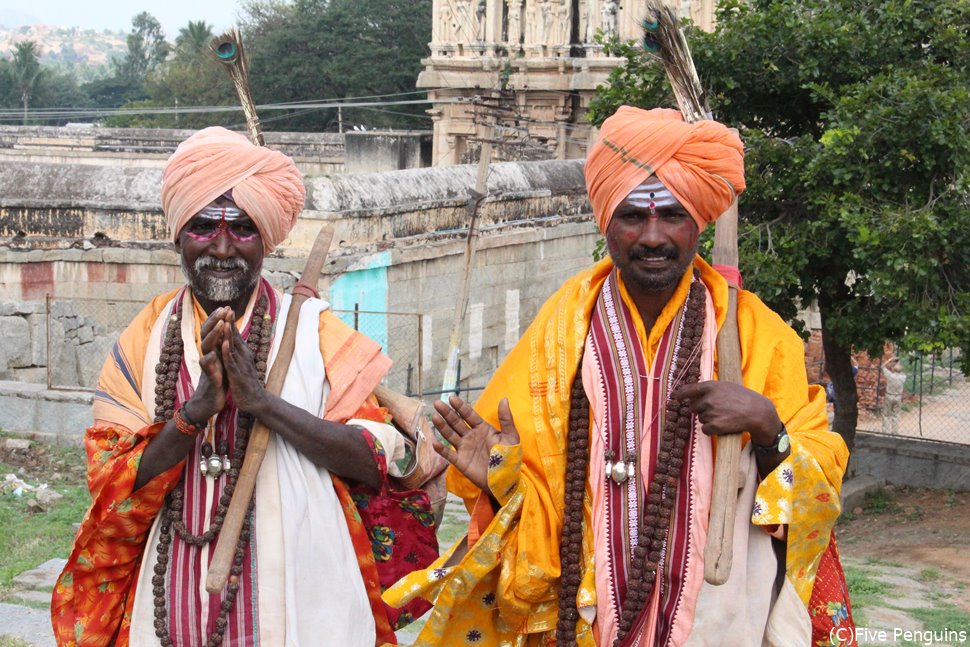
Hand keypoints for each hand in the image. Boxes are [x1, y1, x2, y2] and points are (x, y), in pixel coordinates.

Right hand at [185, 307, 232, 421]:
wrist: (209, 403)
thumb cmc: (218, 380)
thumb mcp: (222, 361)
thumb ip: (222, 347)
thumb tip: (225, 332)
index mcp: (212, 351)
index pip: (212, 331)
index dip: (218, 319)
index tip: (226, 307)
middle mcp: (208, 356)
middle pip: (206, 335)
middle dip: (214, 321)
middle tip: (222, 309)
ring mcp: (207, 367)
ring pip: (207, 348)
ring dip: (213, 336)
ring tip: (220, 325)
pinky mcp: (210, 379)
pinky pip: (208, 369)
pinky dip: (210, 362)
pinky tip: (212, 355)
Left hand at [220, 312, 268, 413]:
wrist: (255, 401)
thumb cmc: (247, 383)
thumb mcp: (242, 364)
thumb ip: (238, 352)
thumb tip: (234, 341)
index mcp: (243, 353)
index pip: (235, 335)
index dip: (231, 322)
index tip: (227, 309)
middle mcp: (243, 356)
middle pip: (235, 337)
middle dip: (230, 323)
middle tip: (227, 308)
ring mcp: (241, 365)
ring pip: (233, 347)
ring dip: (229, 334)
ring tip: (225, 321)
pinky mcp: (237, 375)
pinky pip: (231, 362)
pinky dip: (227, 352)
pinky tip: (223, 343)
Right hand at [431, 395, 519, 494]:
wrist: (505, 481)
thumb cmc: (509, 458)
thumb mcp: (511, 437)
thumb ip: (506, 419)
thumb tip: (504, 399)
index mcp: (482, 429)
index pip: (469, 415)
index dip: (460, 407)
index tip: (452, 398)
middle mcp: (471, 436)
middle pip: (456, 422)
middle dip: (447, 413)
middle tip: (437, 403)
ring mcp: (464, 448)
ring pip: (450, 435)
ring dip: (442, 426)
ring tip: (434, 417)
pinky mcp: (460, 462)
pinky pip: (449, 454)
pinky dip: (441, 449)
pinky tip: (434, 443)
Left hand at [672, 381, 781, 446]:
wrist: (756, 411)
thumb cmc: (742, 397)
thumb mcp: (726, 386)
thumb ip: (710, 389)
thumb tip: (692, 396)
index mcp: (710, 386)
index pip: (688, 390)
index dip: (680, 394)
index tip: (675, 397)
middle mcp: (708, 399)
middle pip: (693, 407)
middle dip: (701, 410)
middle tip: (716, 410)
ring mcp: (710, 412)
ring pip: (700, 419)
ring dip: (709, 419)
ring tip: (724, 416)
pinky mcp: (714, 425)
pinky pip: (704, 430)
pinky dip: (711, 430)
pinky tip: (723, 425)